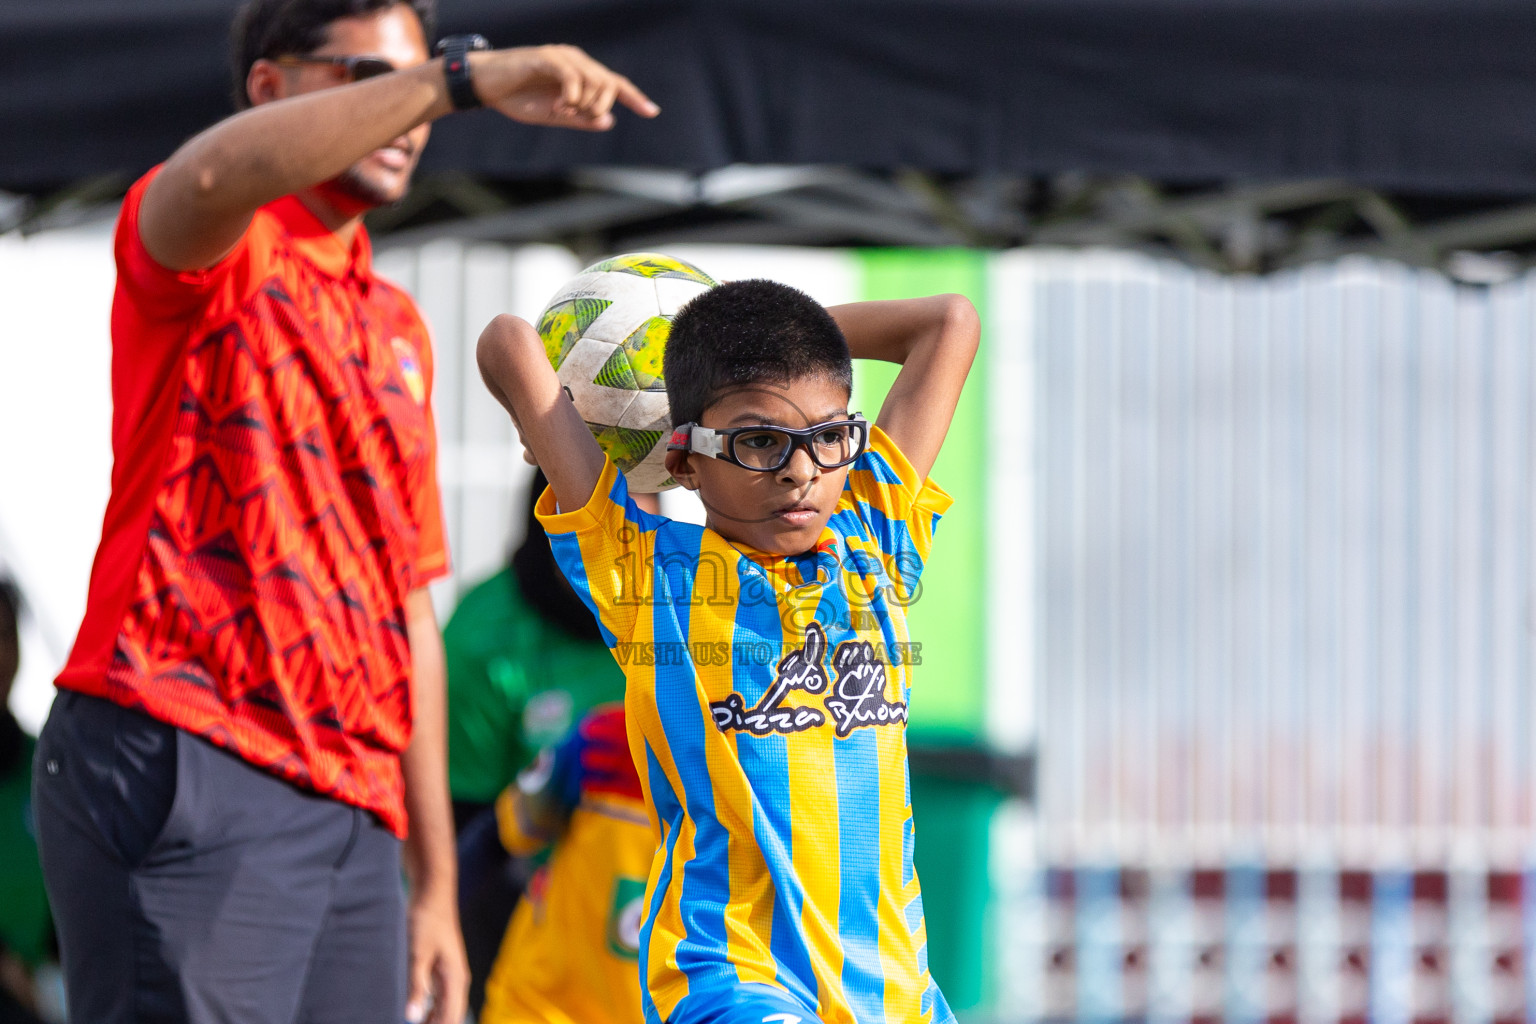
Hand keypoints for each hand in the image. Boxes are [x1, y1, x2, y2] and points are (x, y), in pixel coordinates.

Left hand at [405, 889, 468, 1023]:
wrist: (432, 892)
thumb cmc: (426, 920)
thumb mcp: (418, 954)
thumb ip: (417, 986)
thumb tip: (411, 1017)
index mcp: (455, 978)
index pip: (452, 1018)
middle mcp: (456, 979)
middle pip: (449, 1015)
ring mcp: (448, 974)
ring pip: (443, 1007)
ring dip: (430, 1019)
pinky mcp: (438, 967)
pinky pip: (436, 996)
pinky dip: (427, 1007)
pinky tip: (413, 1012)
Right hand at [472, 45, 658, 130]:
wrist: (487, 85)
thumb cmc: (518, 98)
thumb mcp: (554, 115)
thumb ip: (580, 118)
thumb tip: (609, 120)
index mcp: (580, 74)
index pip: (614, 83)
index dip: (634, 97)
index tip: (652, 111)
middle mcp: (576, 60)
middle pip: (608, 83)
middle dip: (599, 106)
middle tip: (574, 116)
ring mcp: (562, 57)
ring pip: (594, 80)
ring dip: (583, 104)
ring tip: (561, 111)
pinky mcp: (546, 57)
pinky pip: (572, 75)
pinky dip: (572, 94)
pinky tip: (560, 104)